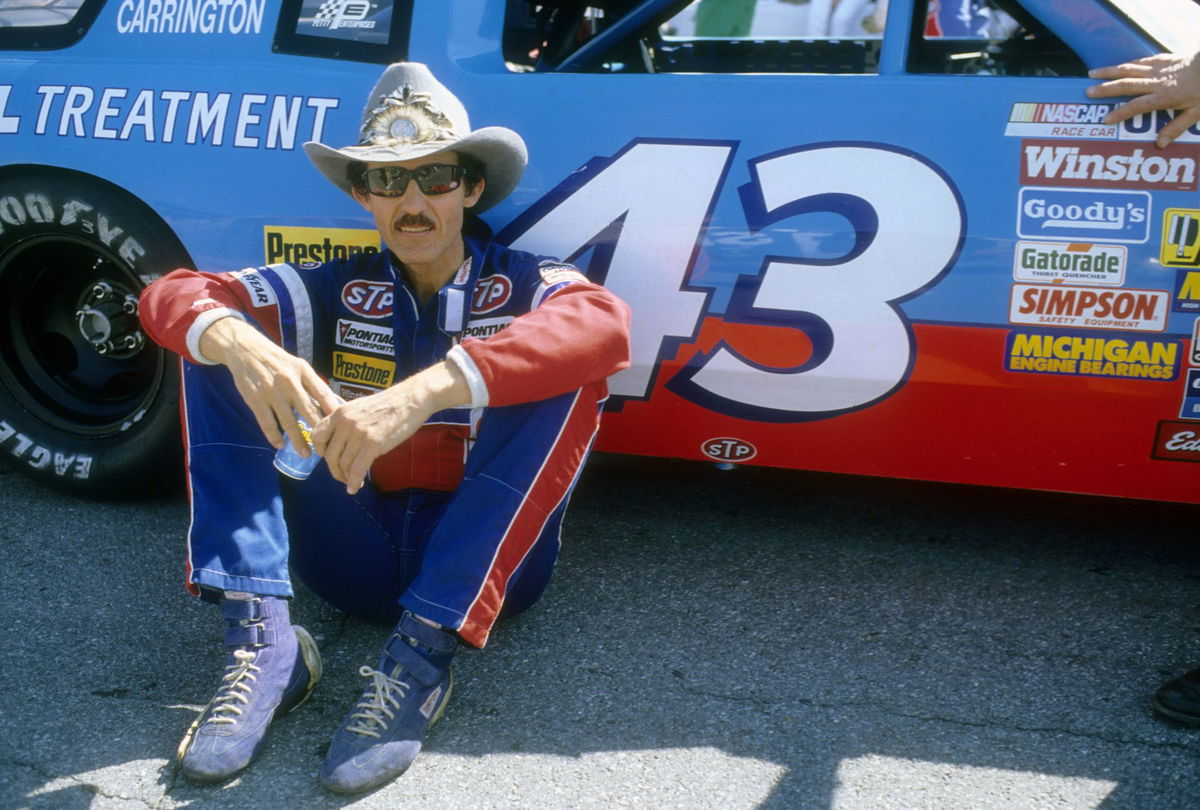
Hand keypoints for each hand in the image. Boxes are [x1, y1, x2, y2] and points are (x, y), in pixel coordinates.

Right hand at [199, 316, 339, 452]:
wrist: (246, 350)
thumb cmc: (278, 362)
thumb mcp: (298, 366)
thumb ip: (313, 385)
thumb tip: (332, 407)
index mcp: (304, 371)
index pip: (323, 395)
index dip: (333, 414)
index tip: (340, 430)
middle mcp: (289, 381)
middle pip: (309, 411)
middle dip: (319, 432)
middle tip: (326, 449)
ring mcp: (272, 391)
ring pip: (288, 421)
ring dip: (298, 441)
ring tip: (306, 453)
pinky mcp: (255, 399)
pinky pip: (267, 423)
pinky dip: (274, 436)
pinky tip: (279, 445)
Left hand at [311, 361, 469, 494]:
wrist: (411, 399)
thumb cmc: (390, 404)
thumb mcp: (360, 407)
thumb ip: (347, 423)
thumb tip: (341, 444)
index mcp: (340, 412)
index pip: (317, 435)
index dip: (321, 450)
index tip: (329, 457)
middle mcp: (345, 422)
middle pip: (330, 455)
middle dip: (335, 470)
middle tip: (343, 477)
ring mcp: (358, 433)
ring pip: (344, 464)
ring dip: (347, 478)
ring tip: (353, 482)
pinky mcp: (373, 443)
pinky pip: (357, 469)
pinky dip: (354, 482)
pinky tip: (355, 487)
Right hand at [1087, 51, 1199, 147]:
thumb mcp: (1196, 113)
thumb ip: (1177, 128)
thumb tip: (1160, 144)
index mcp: (1164, 96)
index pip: (1137, 106)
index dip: (1120, 113)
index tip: (1105, 120)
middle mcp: (1157, 82)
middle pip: (1126, 84)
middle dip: (1105, 88)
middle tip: (1088, 91)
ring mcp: (1158, 69)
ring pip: (1128, 69)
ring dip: (1109, 71)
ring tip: (1092, 74)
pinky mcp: (1162, 59)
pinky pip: (1140, 61)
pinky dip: (1127, 64)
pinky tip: (1118, 67)